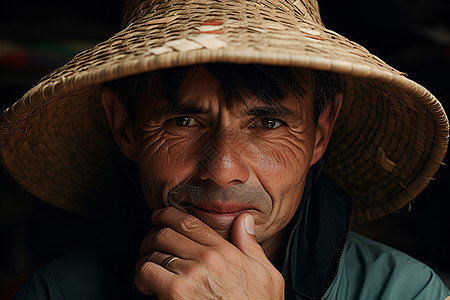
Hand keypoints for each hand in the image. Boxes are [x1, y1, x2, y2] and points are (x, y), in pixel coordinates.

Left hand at [135, 206, 284, 298]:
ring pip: (154, 251)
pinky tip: (148, 284)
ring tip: (149, 266)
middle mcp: (206, 258)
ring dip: (146, 257)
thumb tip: (245, 220)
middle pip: (166, 233)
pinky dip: (142, 275)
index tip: (160, 216)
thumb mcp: (266, 275)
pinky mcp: (177, 293)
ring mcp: (191, 275)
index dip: (168, 215)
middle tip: (150, 244)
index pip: (189, 222)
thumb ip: (251, 244)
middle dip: (152, 236)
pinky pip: (147, 271)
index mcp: (225, 251)